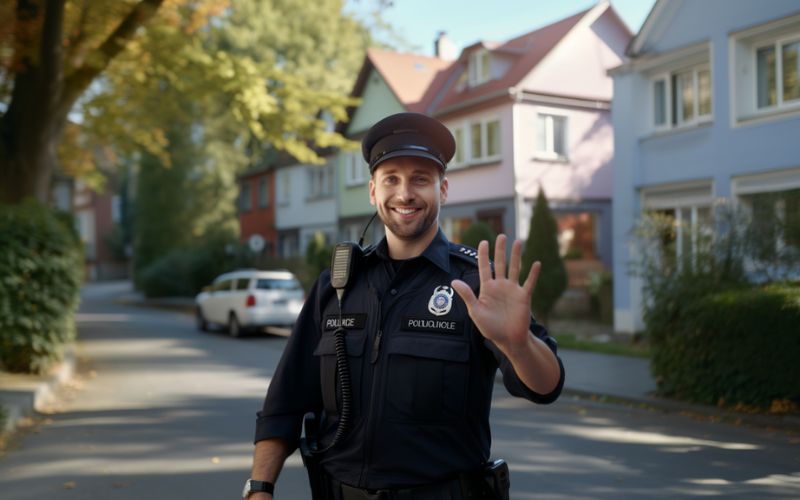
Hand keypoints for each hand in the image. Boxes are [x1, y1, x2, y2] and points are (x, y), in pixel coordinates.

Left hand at [451, 234, 539, 352]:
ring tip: (517, 241)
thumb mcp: (475, 312)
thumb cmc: (490, 327)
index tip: (483, 241)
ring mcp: (513, 290)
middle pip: (500, 264)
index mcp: (487, 288)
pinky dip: (533, 274)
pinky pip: (529, 283)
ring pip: (514, 269)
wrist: (508, 339)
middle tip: (501, 236)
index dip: (483, 254)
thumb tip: (454, 281)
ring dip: (516, 256)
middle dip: (500, 250)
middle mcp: (500, 286)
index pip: (484, 267)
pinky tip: (536, 263)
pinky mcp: (524, 297)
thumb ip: (467, 295)